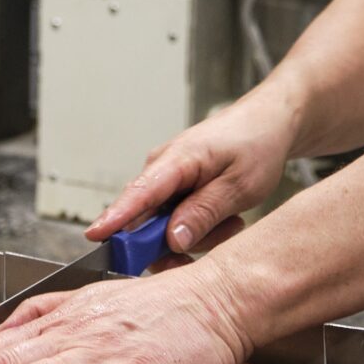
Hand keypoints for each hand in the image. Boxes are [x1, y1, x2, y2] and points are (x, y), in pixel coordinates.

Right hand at [86, 92, 298, 252]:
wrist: (269, 123)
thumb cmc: (256, 144)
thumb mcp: (240, 184)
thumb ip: (205, 212)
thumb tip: (173, 240)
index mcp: (177, 160)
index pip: (138, 193)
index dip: (115, 218)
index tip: (95, 237)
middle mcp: (162, 169)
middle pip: (146, 221)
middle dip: (178, 241)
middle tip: (223, 232)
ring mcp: (166, 180)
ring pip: (164, 227)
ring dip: (198, 234)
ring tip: (232, 220)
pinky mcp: (175, 189)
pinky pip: (174, 221)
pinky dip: (199, 227)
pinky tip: (225, 218)